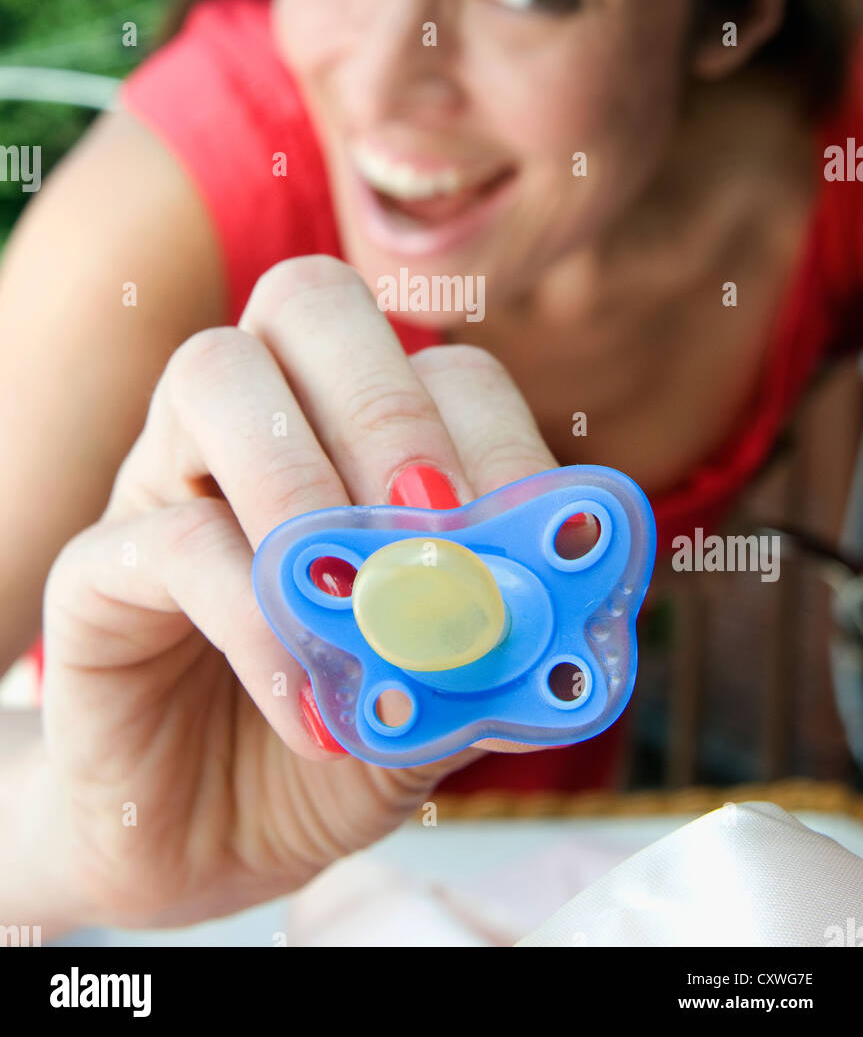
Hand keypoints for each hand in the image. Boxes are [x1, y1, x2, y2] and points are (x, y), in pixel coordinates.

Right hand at [42, 257, 556, 929]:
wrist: (212, 841)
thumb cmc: (339, 746)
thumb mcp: (440, 696)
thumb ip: (496, 638)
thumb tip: (568, 591)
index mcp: (360, 440)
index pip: (437, 363)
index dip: (495, 435)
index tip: (535, 542)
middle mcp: (261, 426)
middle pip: (311, 300)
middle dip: (390, 405)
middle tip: (433, 521)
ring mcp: (167, 478)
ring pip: (214, 371)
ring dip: (305, 477)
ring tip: (361, 600)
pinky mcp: (97, 568)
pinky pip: (168, 538)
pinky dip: (254, 615)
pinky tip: (310, 703)